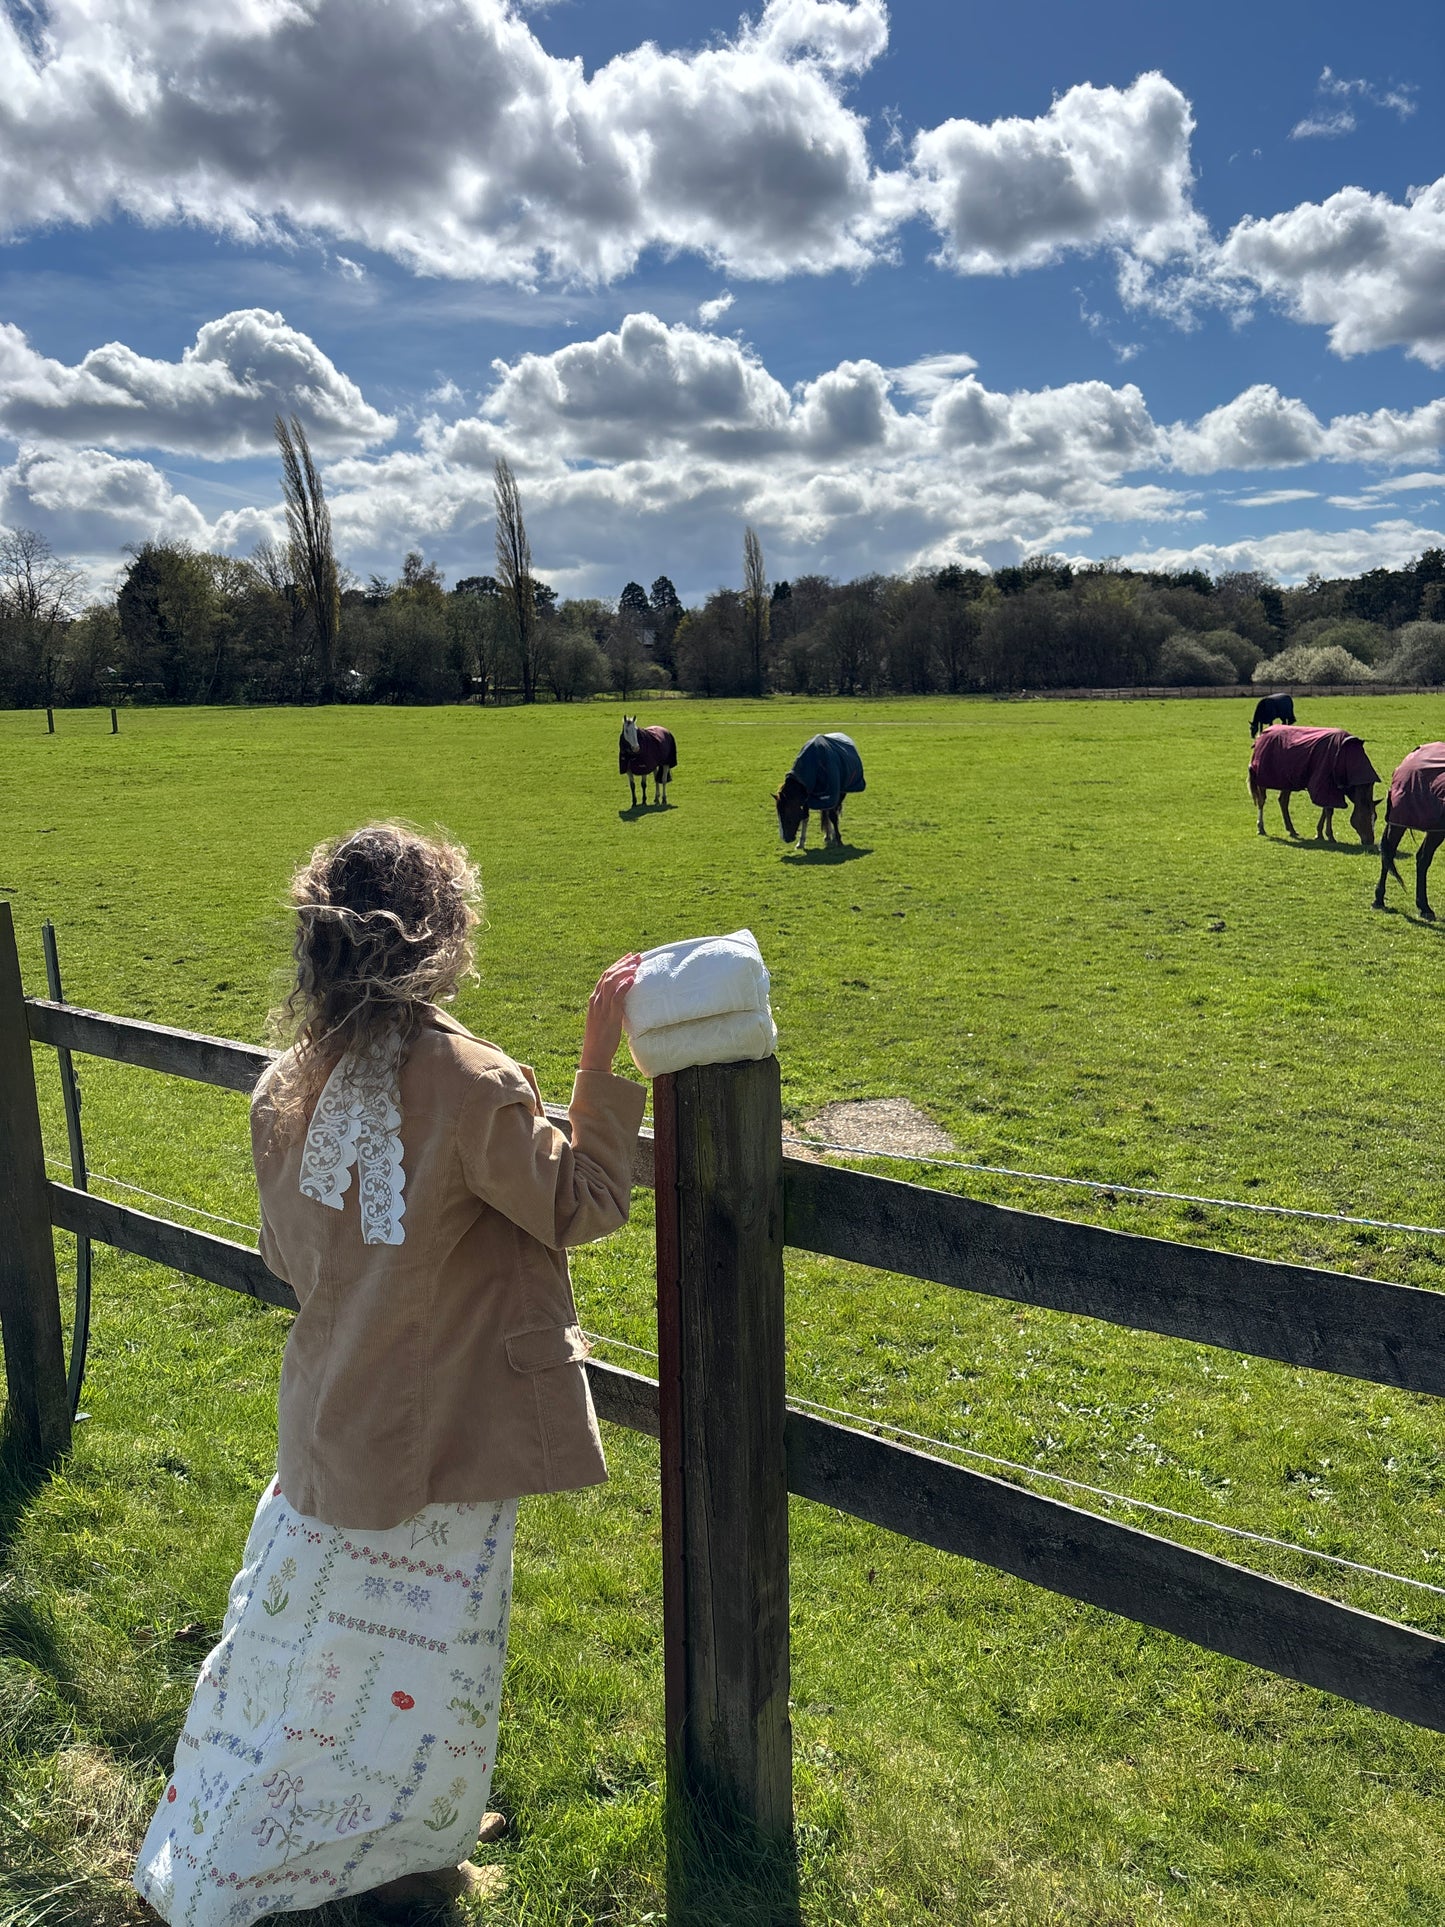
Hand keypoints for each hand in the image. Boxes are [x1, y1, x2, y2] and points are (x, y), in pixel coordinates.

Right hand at [580, 953, 641, 1072]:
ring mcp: (601, 1008)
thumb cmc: (602, 1038)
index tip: (629, 957)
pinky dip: (623, 987)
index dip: (617, 964)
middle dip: (623, 963)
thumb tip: (625, 999)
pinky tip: (632, 980)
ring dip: (624, 971)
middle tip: (636, 956)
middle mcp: (596, 1001)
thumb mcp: (606, 1018)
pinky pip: (616, 998)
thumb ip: (612, 1007)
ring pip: (611, 983)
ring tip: (636, 965)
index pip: (605, 976)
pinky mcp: (609, 1017)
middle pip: (608, 975)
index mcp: (594, 1000)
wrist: (594, 1054)